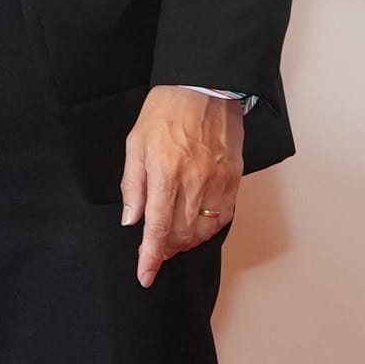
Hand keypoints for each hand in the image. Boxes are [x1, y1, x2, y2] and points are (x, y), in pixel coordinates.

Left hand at [120, 85, 246, 287]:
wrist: (204, 87)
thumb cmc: (165, 111)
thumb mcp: (135, 143)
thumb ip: (133, 185)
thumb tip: (131, 220)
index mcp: (165, 173)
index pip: (156, 227)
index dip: (150, 257)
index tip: (145, 276)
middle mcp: (193, 181)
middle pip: (180, 234)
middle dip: (166, 249)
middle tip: (156, 250)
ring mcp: (217, 181)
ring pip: (203, 230)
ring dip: (187, 241)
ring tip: (175, 239)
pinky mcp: (234, 177)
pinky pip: (224, 216)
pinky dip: (210, 228)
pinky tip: (198, 226)